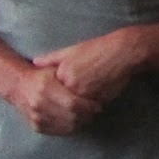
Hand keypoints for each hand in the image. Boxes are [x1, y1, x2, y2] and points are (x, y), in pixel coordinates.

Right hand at [7, 64, 102, 135]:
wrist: (18, 86)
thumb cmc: (41, 74)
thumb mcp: (54, 67)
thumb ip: (70, 71)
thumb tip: (93, 75)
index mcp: (45, 87)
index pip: (73, 103)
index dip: (88, 106)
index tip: (98, 104)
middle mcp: (39, 103)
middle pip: (71, 117)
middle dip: (88, 115)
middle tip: (97, 111)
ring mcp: (36, 117)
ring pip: (66, 126)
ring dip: (82, 123)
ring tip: (90, 116)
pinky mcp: (36, 126)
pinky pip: (58, 132)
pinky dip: (71, 128)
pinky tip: (78, 121)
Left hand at [33, 25, 158, 107]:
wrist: (123, 51)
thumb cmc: (99, 48)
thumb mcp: (74, 49)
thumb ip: (53, 58)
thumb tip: (35, 62)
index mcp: (62, 72)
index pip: (51, 91)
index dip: (55, 94)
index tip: (63, 92)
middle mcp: (70, 84)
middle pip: (62, 101)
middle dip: (67, 104)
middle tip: (77, 101)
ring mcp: (83, 93)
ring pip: (75, 108)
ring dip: (79, 109)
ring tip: (86, 105)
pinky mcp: (97, 99)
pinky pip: (88, 111)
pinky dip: (90, 110)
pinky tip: (95, 103)